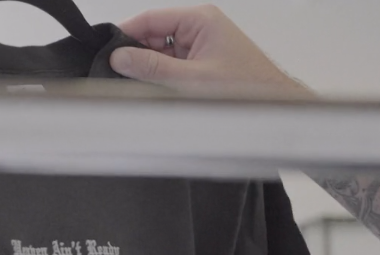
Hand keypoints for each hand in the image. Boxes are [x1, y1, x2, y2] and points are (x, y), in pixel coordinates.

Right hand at [110, 5, 312, 96]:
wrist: (273, 109)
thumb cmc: (247, 89)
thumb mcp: (190, 79)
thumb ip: (152, 68)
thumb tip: (120, 57)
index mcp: (200, 20)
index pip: (151, 19)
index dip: (125, 33)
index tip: (106, 48)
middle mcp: (200, 29)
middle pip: (153, 36)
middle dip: (137, 55)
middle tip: (120, 73)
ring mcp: (200, 46)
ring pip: (161, 54)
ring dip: (151, 70)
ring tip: (145, 85)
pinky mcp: (201, 64)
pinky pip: (172, 67)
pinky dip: (162, 78)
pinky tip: (159, 90)